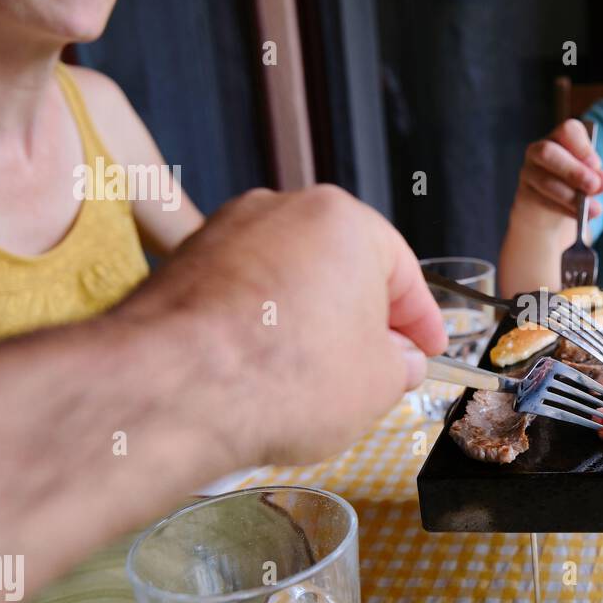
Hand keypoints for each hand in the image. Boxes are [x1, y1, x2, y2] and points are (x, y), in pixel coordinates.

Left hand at [118, 185, 447, 465]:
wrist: (174, 390)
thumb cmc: (278, 376)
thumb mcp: (377, 384)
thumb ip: (398, 365)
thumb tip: (396, 363)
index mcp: (343, 220)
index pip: (401, 270)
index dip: (422, 320)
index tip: (427, 348)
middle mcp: (280, 211)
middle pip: (340, 267)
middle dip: (360, 318)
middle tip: (377, 367)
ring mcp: (224, 234)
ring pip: (286, 280)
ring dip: (306, 323)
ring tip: (315, 381)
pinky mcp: (180, 267)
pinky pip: (239, 297)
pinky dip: (257, 330)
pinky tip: (263, 376)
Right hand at [514, 119, 602, 220]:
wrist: (552, 207)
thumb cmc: (575, 184)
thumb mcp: (589, 178)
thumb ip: (597, 177)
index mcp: (561, 138)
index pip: (568, 131)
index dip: (583, 147)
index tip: (597, 165)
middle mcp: (540, 150)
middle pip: (548, 152)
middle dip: (573, 170)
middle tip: (594, 186)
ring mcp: (529, 171)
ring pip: (545, 181)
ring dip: (571, 196)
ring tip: (593, 208)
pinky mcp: (525, 194)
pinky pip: (542, 201)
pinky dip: (564, 209)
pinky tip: (579, 216)